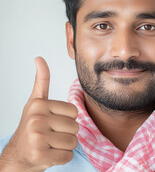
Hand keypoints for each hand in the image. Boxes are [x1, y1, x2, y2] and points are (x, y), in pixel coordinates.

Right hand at [0, 57, 78, 171]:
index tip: (54, 121)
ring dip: (66, 146)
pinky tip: (50, 154)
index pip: (74, 111)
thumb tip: (39, 58)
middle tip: (52, 135)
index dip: (68, 118)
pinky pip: (68, 156)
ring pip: (73, 141)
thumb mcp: (35, 101)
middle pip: (75, 126)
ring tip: (52, 144)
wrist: (18, 154)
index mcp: (39, 104)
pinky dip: (63, 158)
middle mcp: (36, 119)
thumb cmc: (32, 126)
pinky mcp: (39, 155)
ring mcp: (37, 137)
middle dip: (68, 133)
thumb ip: (41, 80)